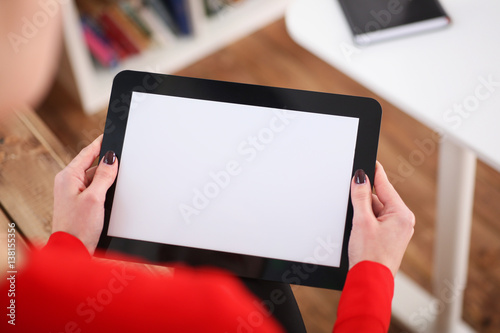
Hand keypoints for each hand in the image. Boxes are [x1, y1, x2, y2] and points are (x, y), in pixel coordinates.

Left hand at [52, 135, 117, 253]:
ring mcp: (73, 193)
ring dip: (106, 177)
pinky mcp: (80, 202)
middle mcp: (68, 182)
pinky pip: (94, 188)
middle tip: (121, 157)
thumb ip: (103, 176)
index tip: (109, 133)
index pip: (87, 152)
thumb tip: (111, 159)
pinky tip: (110, 193)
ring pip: (94, 177)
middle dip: (106, 162)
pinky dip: (104, 187)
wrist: (73, 249)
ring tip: (116, 181)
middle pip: (92, 164)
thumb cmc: (78, 227)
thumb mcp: (95, 198)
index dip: (100, 143)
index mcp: (67, 177)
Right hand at [348, 161, 414, 276]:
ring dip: (363, 213)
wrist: (369, 281)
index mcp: (402, 215)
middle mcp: (402, 222)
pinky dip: (365, 222)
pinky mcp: (388, 239)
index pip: (385, 186)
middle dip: (364, 200)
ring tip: (356, 227)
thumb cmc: (370, 256)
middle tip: (352, 205)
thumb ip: (360, 196)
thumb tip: (360, 178)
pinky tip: (358, 231)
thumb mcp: (362, 221)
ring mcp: (396, 231)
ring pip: (375, 211)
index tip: (370, 161)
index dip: (375, 173)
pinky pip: (375, 222)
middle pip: (378, 199)